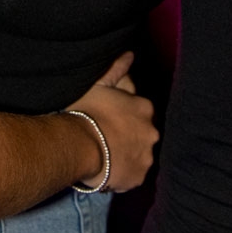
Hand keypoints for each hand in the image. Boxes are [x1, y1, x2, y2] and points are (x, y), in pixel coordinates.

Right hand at [68, 53, 157, 191]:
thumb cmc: (86, 111)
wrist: (79, 145)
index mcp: (144, 108)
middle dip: (128, 135)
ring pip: (138, 155)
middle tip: (105, 137)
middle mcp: (151, 132)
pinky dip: (122, 173)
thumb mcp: (98, 85)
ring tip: (104, 155)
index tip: (107, 118)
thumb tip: (130, 54)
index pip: (138, 111)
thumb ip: (116, 69)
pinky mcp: (138, 178)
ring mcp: (146, 156)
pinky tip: (106, 169)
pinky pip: (132, 175)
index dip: (122, 114)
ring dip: (126, 155)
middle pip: (141, 133)